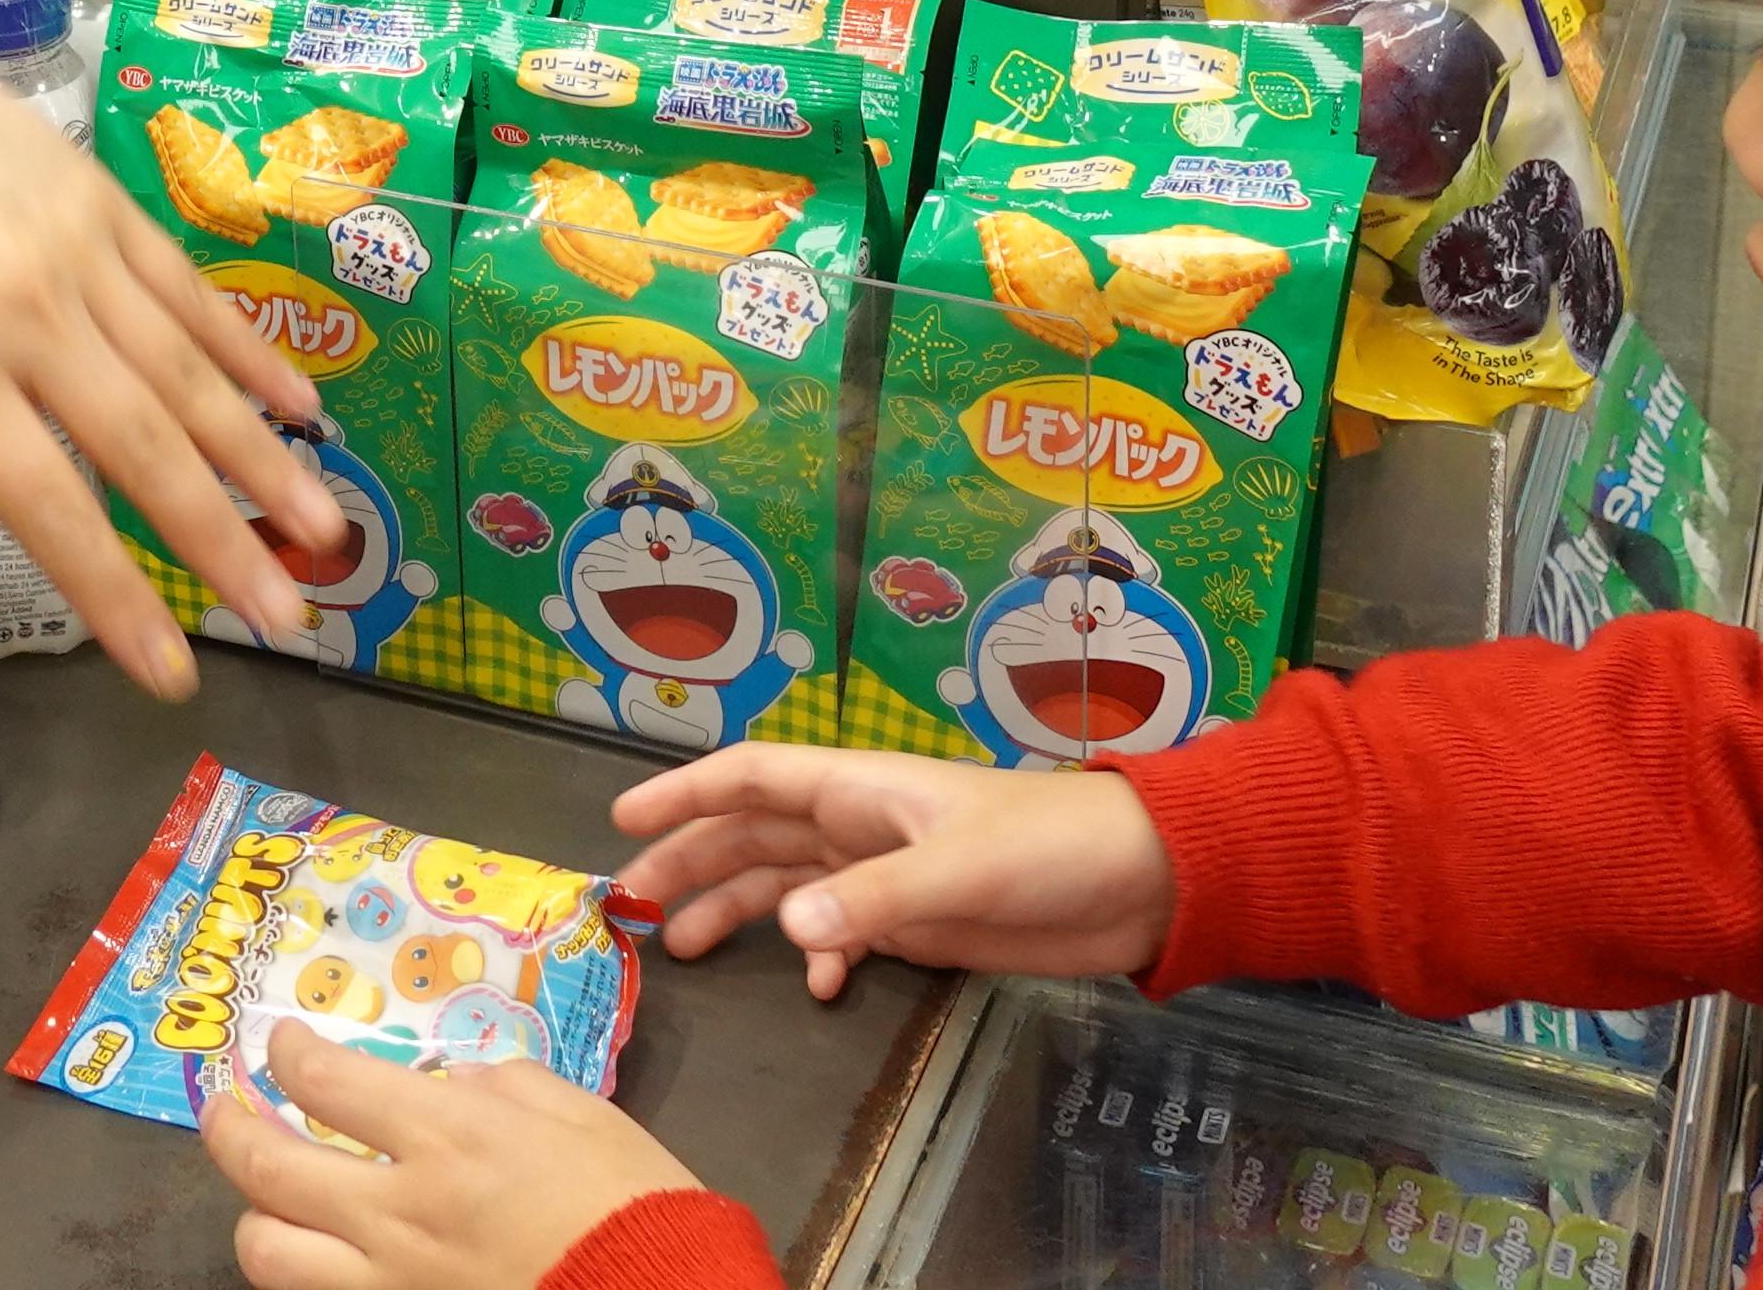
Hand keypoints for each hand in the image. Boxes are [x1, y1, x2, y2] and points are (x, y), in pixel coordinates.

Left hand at [0, 25, 335, 691]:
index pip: (49, 505)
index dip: (115, 594)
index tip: (171, 670)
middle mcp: (28, 317)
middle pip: (144, 446)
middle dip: (222, 540)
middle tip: (288, 617)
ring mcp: (81, 258)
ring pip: (188, 375)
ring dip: (263, 458)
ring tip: (324, 528)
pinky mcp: (112, 210)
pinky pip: (193, 295)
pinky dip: (252, 353)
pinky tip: (302, 407)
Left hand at [201, 1026, 716, 1289]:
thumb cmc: (635, 1203)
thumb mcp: (580, 1113)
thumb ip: (501, 1085)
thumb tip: (448, 1083)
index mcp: (446, 1137)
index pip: (324, 1081)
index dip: (288, 1054)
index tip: (283, 1043)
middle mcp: (397, 1211)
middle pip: (266, 1166)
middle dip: (227, 1126)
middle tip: (222, 1106)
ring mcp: (391, 1284)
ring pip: (268, 1254)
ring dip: (256, 1214)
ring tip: (268, 1194)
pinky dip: (306, 1275)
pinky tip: (319, 1255)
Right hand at [607, 743, 1177, 999]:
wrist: (1140, 883)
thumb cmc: (1052, 847)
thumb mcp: (960, 870)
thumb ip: (873, 900)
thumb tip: (788, 928)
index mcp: (863, 789)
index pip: (753, 777)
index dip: (685, 792)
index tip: (622, 819)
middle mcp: (863, 824)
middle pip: (755, 835)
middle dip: (693, 861)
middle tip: (634, 906)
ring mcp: (890, 873)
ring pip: (790, 884)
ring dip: (741, 911)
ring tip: (688, 949)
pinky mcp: (921, 920)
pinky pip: (845, 933)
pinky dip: (821, 958)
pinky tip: (816, 986)